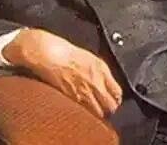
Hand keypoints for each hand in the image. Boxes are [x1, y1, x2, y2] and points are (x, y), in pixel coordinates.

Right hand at [3, 29, 122, 116]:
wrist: (48, 54)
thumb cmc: (66, 52)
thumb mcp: (91, 58)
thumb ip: (102, 73)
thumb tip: (108, 84)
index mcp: (102, 70)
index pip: (118, 92)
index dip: (117, 98)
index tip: (114, 99)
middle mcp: (95, 83)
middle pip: (110, 106)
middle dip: (109, 108)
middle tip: (106, 108)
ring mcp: (83, 93)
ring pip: (98, 113)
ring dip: (97, 112)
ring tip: (93, 110)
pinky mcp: (70, 99)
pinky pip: (83, 112)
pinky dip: (84, 113)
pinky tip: (81, 109)